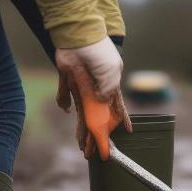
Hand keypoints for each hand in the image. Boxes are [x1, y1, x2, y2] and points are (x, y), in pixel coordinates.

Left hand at [56, 38, 131, 158]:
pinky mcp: (68, 82)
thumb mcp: (111, 72)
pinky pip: (65, 97)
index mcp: (110, 87)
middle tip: (95, 153)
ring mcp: (81, 87)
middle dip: (96, 137)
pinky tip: (67, 111)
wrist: (77, 37)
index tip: (127, 133)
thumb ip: (108, 90)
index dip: (123, 121)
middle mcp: (96, 90)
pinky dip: (64, 103)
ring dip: (82, 132)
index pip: (118, 109)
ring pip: (82, 115)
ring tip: (82, 148)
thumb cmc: (98, 53)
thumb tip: (100, 103)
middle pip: (97, 118)